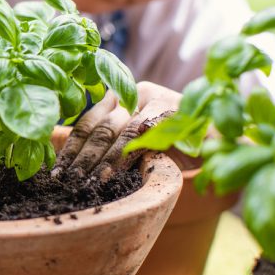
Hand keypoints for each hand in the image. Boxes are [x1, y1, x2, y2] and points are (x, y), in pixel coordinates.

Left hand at [52, 81, 180, 180]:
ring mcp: (153, 96)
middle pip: (100, 126)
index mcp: (117, 97)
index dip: (71, 148)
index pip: (86, 122)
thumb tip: (69, 169)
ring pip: (119, 128)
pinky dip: (129, 152)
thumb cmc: (170, 146)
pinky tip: (117, 171)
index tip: (57, 172)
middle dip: (83, 157)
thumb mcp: (134, 146)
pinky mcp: (171, 106)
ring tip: (92, 181)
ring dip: (104, 159)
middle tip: (70, 181)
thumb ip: (107, 147)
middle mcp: (131, 92)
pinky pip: (144, 129)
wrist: (216, 143)